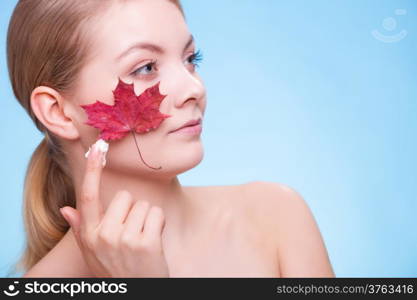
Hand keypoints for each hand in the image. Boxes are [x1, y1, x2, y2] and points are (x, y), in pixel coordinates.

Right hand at [59, 139, 169, 276]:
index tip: (97, 148)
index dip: (92, 170)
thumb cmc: (117, 270)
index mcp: (89, 235)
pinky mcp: (146, 243)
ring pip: (143, 205)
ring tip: (143, 239)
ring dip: (147, 218)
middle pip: (124, 197)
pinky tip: (153, 242)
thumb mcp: (93, 253)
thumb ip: (80, 229)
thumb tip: (66, 209)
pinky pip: (156, 214)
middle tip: (132, 231)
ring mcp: (125, 239)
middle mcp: (104, 235)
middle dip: (131, 210)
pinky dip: (158, 224)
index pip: (88, 197)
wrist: (138, 293)